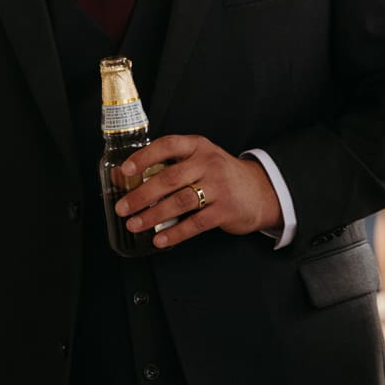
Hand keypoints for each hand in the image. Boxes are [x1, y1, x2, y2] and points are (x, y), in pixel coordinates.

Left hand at [113, 135, 279, 246]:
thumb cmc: (220, 175)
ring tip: (134, 224)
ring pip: (181, 202)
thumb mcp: (199, 161)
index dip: (145, 157)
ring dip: (153, 215)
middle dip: (142, 195)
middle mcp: (209, 163)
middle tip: (122, 208)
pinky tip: (159, 239)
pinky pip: (196, 224)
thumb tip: (123, 178)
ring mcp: (219, 187)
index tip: (125, 171)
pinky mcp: (226, 210)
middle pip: (170, 178)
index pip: (168, 145)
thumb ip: (168, 166)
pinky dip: (175, 233)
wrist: (261, 191)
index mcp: (198, 147)